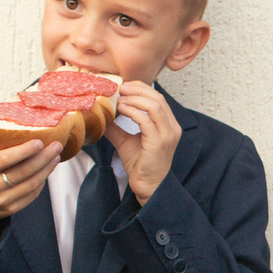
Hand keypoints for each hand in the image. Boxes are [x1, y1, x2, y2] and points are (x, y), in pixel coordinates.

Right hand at [0, 113, 58, 238]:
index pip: (5, 159)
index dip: (23, 151)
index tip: (39, 141)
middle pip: (23, 172)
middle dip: (43, 158)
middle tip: (56, 145)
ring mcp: (2, 200)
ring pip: (31, 184)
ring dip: (47, 169)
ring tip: (56, 155)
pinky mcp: (11, 208)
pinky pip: (31, 195)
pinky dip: (42, 182)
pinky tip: (48, 169)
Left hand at [111, 82, 180, 202]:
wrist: (148, 186)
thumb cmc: (141, 164)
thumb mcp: (126, 141)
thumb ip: (116, 127)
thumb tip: (101, 115)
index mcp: (168, 124)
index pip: (158, 97)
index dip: (141, 88)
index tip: (124, 86)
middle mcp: (172, 127)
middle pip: (157, 97)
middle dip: (137, 90)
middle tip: (119, 89)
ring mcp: (168, 135)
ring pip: (154, 106)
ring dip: (134, 99)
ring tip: (119, 100)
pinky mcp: (159, 143)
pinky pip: (146, 120)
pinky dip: (132, 112)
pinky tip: (120, 111)